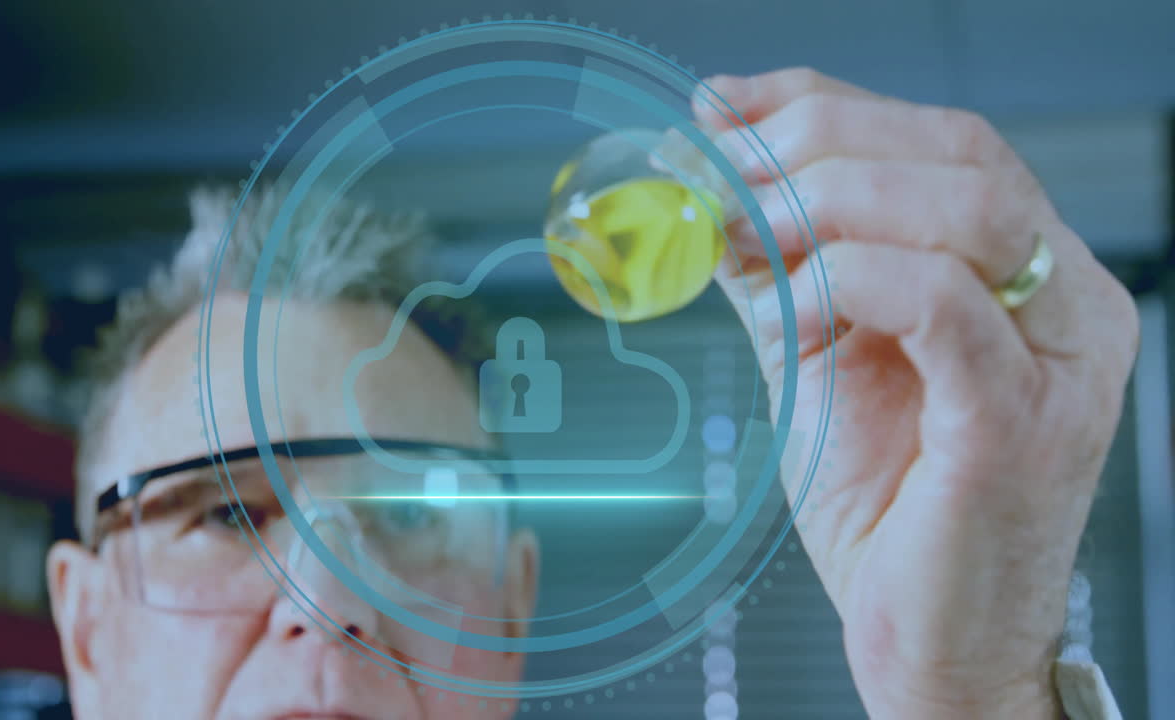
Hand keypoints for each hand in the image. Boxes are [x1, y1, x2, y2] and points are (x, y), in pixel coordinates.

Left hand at [697, 68, 1138, 718]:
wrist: (933, 645)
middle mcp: (1066, 299)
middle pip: (958, 148)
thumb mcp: (822, 356)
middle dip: (816, 140)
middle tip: (720, 168)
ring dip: (830, 198)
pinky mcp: (1021, 421)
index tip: (724, 106)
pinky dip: (848, 278)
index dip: (823, 101)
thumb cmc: (886, 508)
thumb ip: (784, 267)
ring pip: (964, 206)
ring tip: (745, 231)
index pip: (940, 136)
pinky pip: (944, 301)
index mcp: (1027, 273)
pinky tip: (789, 303)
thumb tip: (711, 182)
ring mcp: (1059, 357)